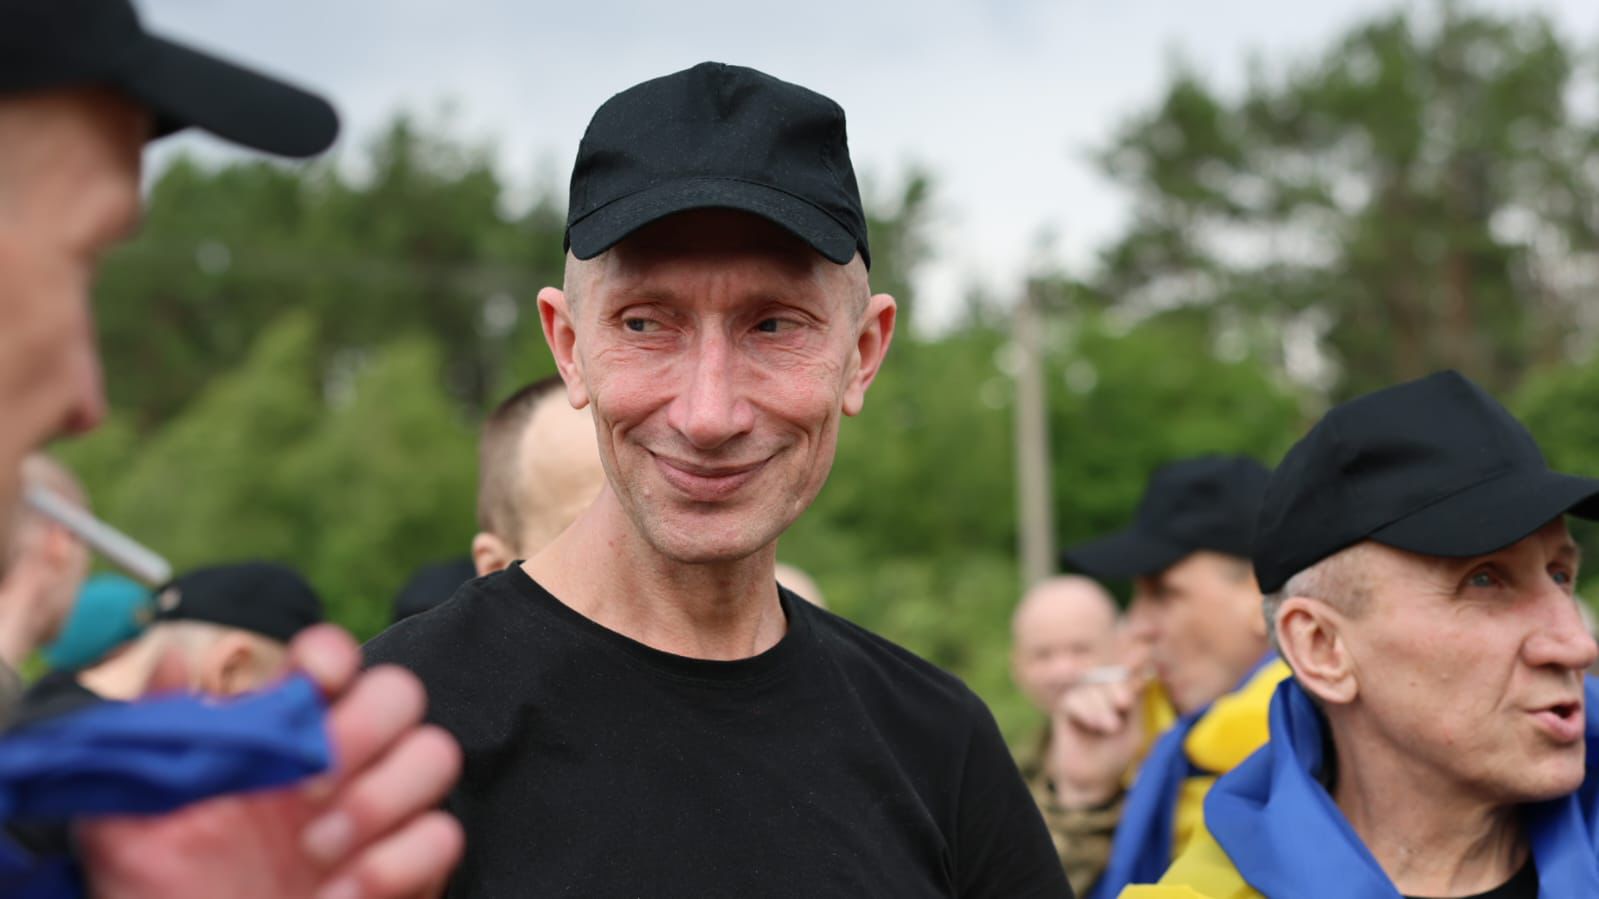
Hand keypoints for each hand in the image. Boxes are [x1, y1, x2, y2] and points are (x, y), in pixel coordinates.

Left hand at [77, 624, 463, 898]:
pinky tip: (340, 896)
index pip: (330, 661)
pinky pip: (443, 836)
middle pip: (400, 693)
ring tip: (316, 852)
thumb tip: (176, 659)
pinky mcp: (414, 868)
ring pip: (436, 754)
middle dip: (363, 728)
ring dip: (381, 797)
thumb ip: (150, 743)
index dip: (331, 654)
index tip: (310, 681)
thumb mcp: (131, 828)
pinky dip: (394, 865)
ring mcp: (385, 814)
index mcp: (280, 738)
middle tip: (310, 786)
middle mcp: (343, 764)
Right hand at [1047, 678, 1144, 808]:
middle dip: (1116, 690)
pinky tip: (1094, 725)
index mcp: (1120, 695)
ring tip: (1112, 727)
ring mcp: (1081, 699)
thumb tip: (1139, 679)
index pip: (1125, 677)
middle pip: (1107, 678)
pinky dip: (1086, 710)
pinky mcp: (1065, 708)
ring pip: (1090, 689)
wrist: (1092, 779)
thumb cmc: (1115, 755)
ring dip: (1102, 706)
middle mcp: (1100, 693)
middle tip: (1125, 703)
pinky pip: (1074, 699)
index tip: (1136, 689)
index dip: (1130, 679)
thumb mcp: (1134, 730)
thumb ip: (1136, 705)